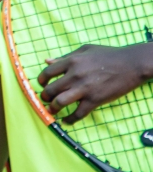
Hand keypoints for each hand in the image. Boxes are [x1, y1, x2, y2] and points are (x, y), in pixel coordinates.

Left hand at [38, 43, 152, 122]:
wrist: (131, 64)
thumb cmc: (108, 54)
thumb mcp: (85, 50)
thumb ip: (65, 56)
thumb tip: (47, 61)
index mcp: (71, 61)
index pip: (47, 72)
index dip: (41, 80)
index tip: (42, 84)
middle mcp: (75, 75)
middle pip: (51, 89)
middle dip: (44, 96)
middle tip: (45, 99)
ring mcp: (84, 88)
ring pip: (60, 102)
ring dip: (53, 108)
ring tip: (52, 110)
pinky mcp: (95, 100)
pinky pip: (78, 113)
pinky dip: (70, 119)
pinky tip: (66, 121)